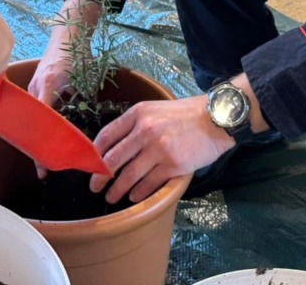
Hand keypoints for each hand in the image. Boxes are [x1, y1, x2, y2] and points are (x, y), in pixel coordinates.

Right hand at [27, 39, 75, 178]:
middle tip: (44, 170)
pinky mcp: (34, 87)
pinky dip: (39, 126)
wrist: (68, 35)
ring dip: (38, 138)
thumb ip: (83, 102)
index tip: (45, 164)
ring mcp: (33, 87)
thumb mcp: (84, 80)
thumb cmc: (78, 55)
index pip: (42, 121)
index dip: (43, 144)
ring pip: (32, 119)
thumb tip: (87, 129)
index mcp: (48, 86)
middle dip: (37, 148)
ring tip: (45, 159)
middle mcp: (36, 88)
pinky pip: (34, 111)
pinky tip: (45, 138)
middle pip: (33, 124)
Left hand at [89, 96, 233, 204]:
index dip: (94, 154)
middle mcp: (145, 131)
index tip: (90, 165)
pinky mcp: (173, 166)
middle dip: (100, 177)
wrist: (215, 119)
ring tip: (111, 196)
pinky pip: (148, 184)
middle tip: (95, 187)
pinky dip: (138, 193)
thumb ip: (134, 123)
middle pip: (113, 160)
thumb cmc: (184, 114)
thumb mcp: (154, 109)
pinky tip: (133, 197)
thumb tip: (113, 145)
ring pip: (128, 176)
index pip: (107, 136)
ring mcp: (159, 149)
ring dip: (117, 190)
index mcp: (138, 114)